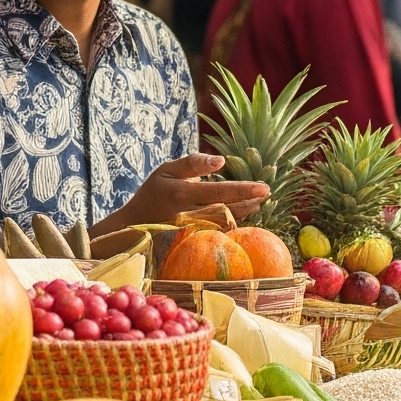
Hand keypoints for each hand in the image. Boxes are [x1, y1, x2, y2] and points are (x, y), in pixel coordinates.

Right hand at [99, 154, 272, 232]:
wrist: (134, 226)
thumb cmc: (153, 192)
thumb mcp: (166, 170)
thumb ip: (193, 164)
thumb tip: (221, 161)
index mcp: (181, 194)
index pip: (217, 192)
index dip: (241, 190)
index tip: (262, 187)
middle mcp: (189, 215)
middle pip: (227, 209)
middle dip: (248, 200)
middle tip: (266, 191)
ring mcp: (193, 230)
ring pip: (226, 221)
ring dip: (245, 210)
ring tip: (261, 198)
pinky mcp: (195, 239)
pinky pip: (219, 230)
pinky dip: (235, 219)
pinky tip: (246, 209)